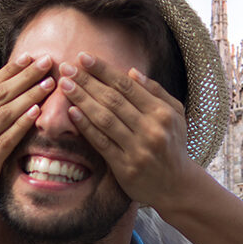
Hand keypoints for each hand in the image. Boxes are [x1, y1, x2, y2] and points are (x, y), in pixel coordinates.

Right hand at [0, 53, 53, 229]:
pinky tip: (36, 112)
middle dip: (24, 74)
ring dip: (28, 94)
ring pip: (4, 112)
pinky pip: (5, 140)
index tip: (30, 57)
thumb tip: (6, 110)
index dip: (11, 70)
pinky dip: (21, 124)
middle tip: (46, 59)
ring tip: (49, 81)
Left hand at [57, 52, 196, 209]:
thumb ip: (156, 92)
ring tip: (65, 85)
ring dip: (82, 99)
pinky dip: (86, 126)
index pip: (127, 85)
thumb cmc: (173, 145)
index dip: (103, 70)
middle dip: (87, 81)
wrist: (177, 186)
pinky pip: (101, 142)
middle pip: (113, 99)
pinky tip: (72, 112)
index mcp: (162, 113)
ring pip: (105, 119)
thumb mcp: (175, 115)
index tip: (84, 57)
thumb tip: (132, 72)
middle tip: (66, 67)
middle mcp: (151, 129)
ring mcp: (138, 149)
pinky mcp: (125, 167)